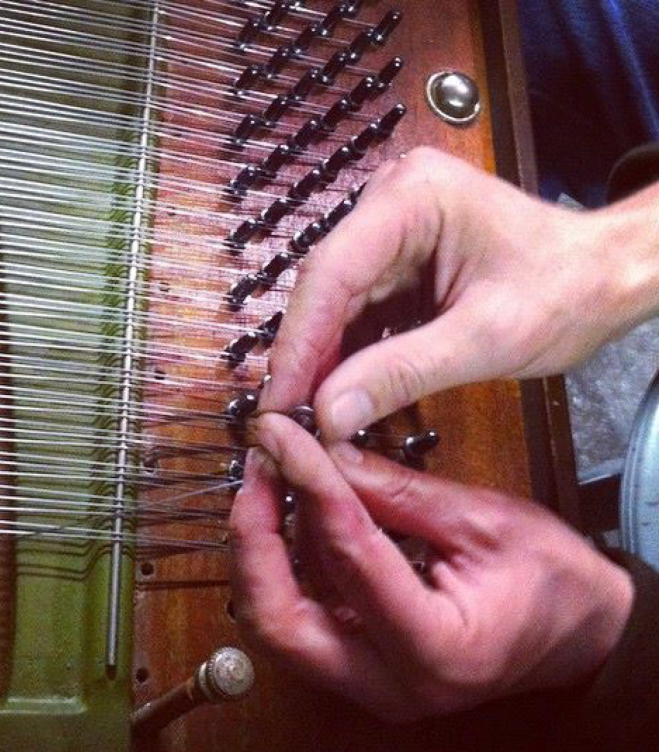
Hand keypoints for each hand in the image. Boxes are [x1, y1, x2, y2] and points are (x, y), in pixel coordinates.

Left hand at [229, 413, 632, 721]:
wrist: (580, 637)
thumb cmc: (553, 583)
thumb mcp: (483, 520)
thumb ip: (395, 491)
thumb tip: (323, 452)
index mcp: (437, 650)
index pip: (348, 557)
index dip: (307, 486)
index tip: (281, 437)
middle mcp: (389, 686)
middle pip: (278, 621)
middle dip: (253, 541)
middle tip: (256, 471)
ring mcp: (367, 686)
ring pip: (276, 625)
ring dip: (260, 552)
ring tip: (267, 483)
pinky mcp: (358, 670)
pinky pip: (296, 620)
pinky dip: (282, 567)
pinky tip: (288, 518)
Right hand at [260, 147, 658, 441]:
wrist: (608, 275)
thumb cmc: (568, 290)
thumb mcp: (485, 339)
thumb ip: (401, 374)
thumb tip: (328, 415)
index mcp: (412, 198)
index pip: (331, 272)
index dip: (297, 342)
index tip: (277, 402)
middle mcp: (390, 204)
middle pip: (325, 289)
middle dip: (306, 357)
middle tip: (286, 420)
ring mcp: (390, 232)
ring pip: (334, 306)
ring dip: (322, 363)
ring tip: (306, 417)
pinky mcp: (396, 263)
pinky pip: (357, 315)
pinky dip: (347, 358)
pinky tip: (337, 396)